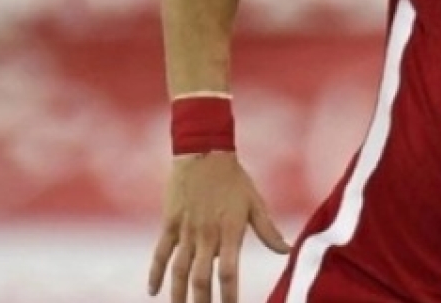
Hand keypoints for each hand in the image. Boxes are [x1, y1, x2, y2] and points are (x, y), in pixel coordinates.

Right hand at [148, 151, 290, 302]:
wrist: (204, 152)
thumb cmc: (234, 178)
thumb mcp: (255, 203)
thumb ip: (268, 231)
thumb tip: (287, 251)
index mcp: (230, 232)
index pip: (228, 272)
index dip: (229, 295)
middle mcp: (206, 235)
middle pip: (201, 278)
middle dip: (202, 302)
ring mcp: (186, 230)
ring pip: (179, 270)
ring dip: (178, 295)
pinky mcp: (170, 223)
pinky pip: (160, 253)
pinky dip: (155, 273)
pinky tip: (153, 291)